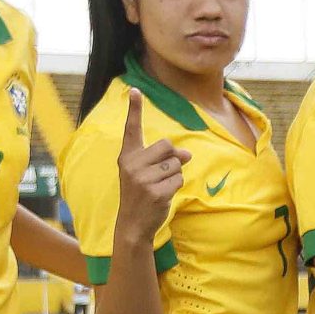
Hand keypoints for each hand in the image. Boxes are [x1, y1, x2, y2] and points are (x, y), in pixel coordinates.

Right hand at [115, 88, 183, 242]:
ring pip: (176, 164)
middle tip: (160, 175)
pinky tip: (162, 196)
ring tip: (159, 187)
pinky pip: (179, 179)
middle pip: (167, 146)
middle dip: (172, 158)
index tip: (135, 90)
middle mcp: (131, 164)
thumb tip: (187, 153)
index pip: (132, 129)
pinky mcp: (155, 191)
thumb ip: (164, 158)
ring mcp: (142, 178)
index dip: (134, 109)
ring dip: (174, 176)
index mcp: (127, 156)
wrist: (132, 223)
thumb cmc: (142, 194)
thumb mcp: (147, 173)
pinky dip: (176, 187)